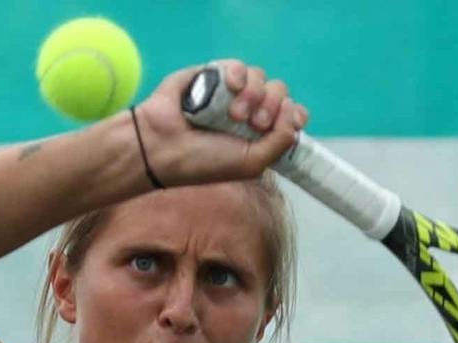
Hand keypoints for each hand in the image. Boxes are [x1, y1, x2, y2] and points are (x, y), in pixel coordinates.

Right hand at [136, 59, 303, 185]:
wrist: (163, 146)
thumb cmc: (204, 162)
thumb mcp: (252, 163)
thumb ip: (281, 141)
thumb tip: (293, 110)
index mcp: (258, 133)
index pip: (290, 113)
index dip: (294, 113)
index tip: (290, 121)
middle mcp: (247, 110)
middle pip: (278, 91)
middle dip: (272, 106)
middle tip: (252, 124)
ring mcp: (230, 92)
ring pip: (260, 77)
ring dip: (254, 94)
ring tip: (235, 114)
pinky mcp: (212, 74)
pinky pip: (237, 65)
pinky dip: (238, 74)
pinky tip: (230, 87)